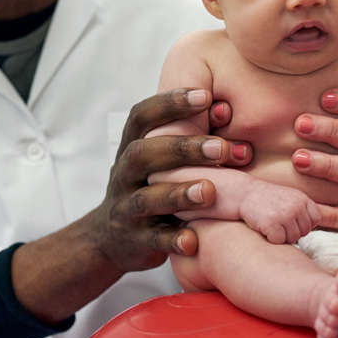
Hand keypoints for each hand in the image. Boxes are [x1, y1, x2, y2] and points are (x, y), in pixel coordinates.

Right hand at [11, 88, 252, 324]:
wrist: (111, 238)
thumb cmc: (150, 184)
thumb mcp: (160, 158)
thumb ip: (186, 136)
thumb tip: (226, 109)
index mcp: (131, 146)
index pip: (142, 116)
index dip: (170, 104)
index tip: (206, 96)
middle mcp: (124, 174)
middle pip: (143, 154)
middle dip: (182, 148)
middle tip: (221, 147)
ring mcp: (126, 209)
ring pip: (146, 199)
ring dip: (178, 193)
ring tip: (209, 191)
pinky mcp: (134, 241)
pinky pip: (152, 241)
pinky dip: (172, 240)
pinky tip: (194, 239)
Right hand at [239, 180, 320, 243]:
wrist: (244, 193)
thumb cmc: (267, 199)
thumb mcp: (290, 197)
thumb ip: (304, 209)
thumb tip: (314, 227)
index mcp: (302, 198)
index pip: (315, 219)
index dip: (303, 223)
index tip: (290, 219)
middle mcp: (296, 206)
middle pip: (304, 232)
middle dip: (291, 231)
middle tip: (277, 221)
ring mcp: (285, 215)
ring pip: (293, 238)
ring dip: (281, 236)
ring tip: (271, 223)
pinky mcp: (272, 224)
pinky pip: (279, 241)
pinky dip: (271, 238)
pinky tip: (264, 227)